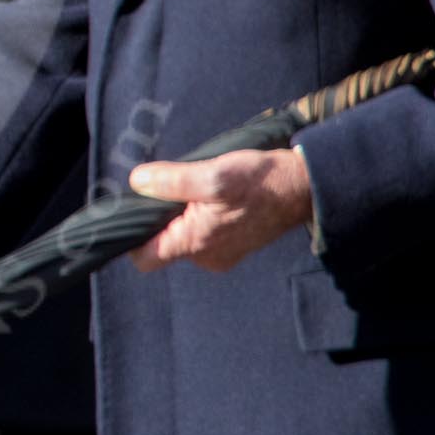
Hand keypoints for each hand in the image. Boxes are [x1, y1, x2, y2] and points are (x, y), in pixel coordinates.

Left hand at [128, 149, 312, 273]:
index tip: (133, 209)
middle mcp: (206, 257)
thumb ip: (172, 181)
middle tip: (170, 187)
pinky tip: (211, 196)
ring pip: (181, 237)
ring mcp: (220, 253)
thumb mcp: (213, 175)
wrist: (302, 187)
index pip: (145, 258)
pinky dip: (198, 216)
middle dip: (159, 218)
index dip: (132, 236)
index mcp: (196, 244)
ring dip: (180, 214)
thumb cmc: (260, 181)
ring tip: (195, 189)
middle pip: (161, 244)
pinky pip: (200, 234)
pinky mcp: (232, 245)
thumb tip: (137, 182)